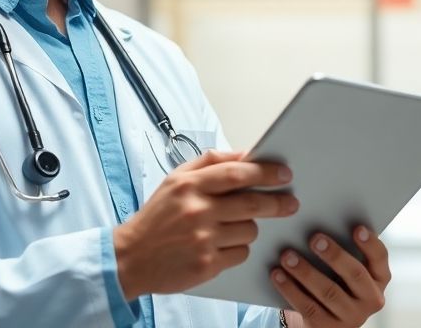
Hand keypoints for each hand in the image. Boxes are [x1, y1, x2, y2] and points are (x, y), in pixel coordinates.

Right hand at [113, 150, 297, 297]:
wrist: (130, 258)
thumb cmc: (156, 217)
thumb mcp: (175, 180)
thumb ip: (209, 162)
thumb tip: (244, 154)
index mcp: (189, 186)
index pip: (237, 173)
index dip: (266, 172)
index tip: (284, 173)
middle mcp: (197, 211)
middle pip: (252, 203)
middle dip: (276, 202)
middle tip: (290, 202)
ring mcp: (203, 240)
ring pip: (250, 230)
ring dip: (249, 227)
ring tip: (232, 227)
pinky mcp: (207, 265)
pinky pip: (241, 253)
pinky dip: (238, 249)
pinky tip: (221, 245)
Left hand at [271, 227, 390, 327]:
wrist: (323, 319)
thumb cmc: (334, 280)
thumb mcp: (344, 268)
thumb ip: (342, 248)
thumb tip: (321, 218)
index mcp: (378, 279)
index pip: (379, 258)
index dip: (370, 243)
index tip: (356, 227)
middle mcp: (370, 300)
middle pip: (355, 275)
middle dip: (335, 255)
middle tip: (314, 239)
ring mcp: (351, 317)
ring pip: (329, 292)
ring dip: (306, 272)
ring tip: (287, 256)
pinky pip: (308, 308)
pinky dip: (290, 289)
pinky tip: (278, 275)